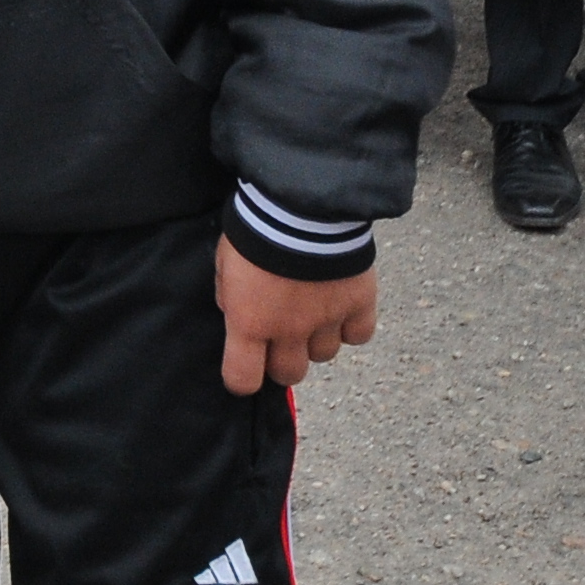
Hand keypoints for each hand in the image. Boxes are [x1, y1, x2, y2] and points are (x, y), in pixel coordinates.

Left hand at [215, 239, 378, 394]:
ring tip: (312, 310)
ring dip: (317, 339)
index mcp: (250, 323)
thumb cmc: (254, 228)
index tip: (245, 365)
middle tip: (281, 335)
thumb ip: (229, 294)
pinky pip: (359, 335)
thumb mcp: (224, 260)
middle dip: (283, 359)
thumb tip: (235, 311)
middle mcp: (289, 331)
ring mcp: (327, 321)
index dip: (243, 377)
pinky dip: (352, 326)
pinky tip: (342, 306)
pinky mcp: (359, 304)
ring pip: (324, 355)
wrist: (301, 205)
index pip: (243, 379)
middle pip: (289, 374)